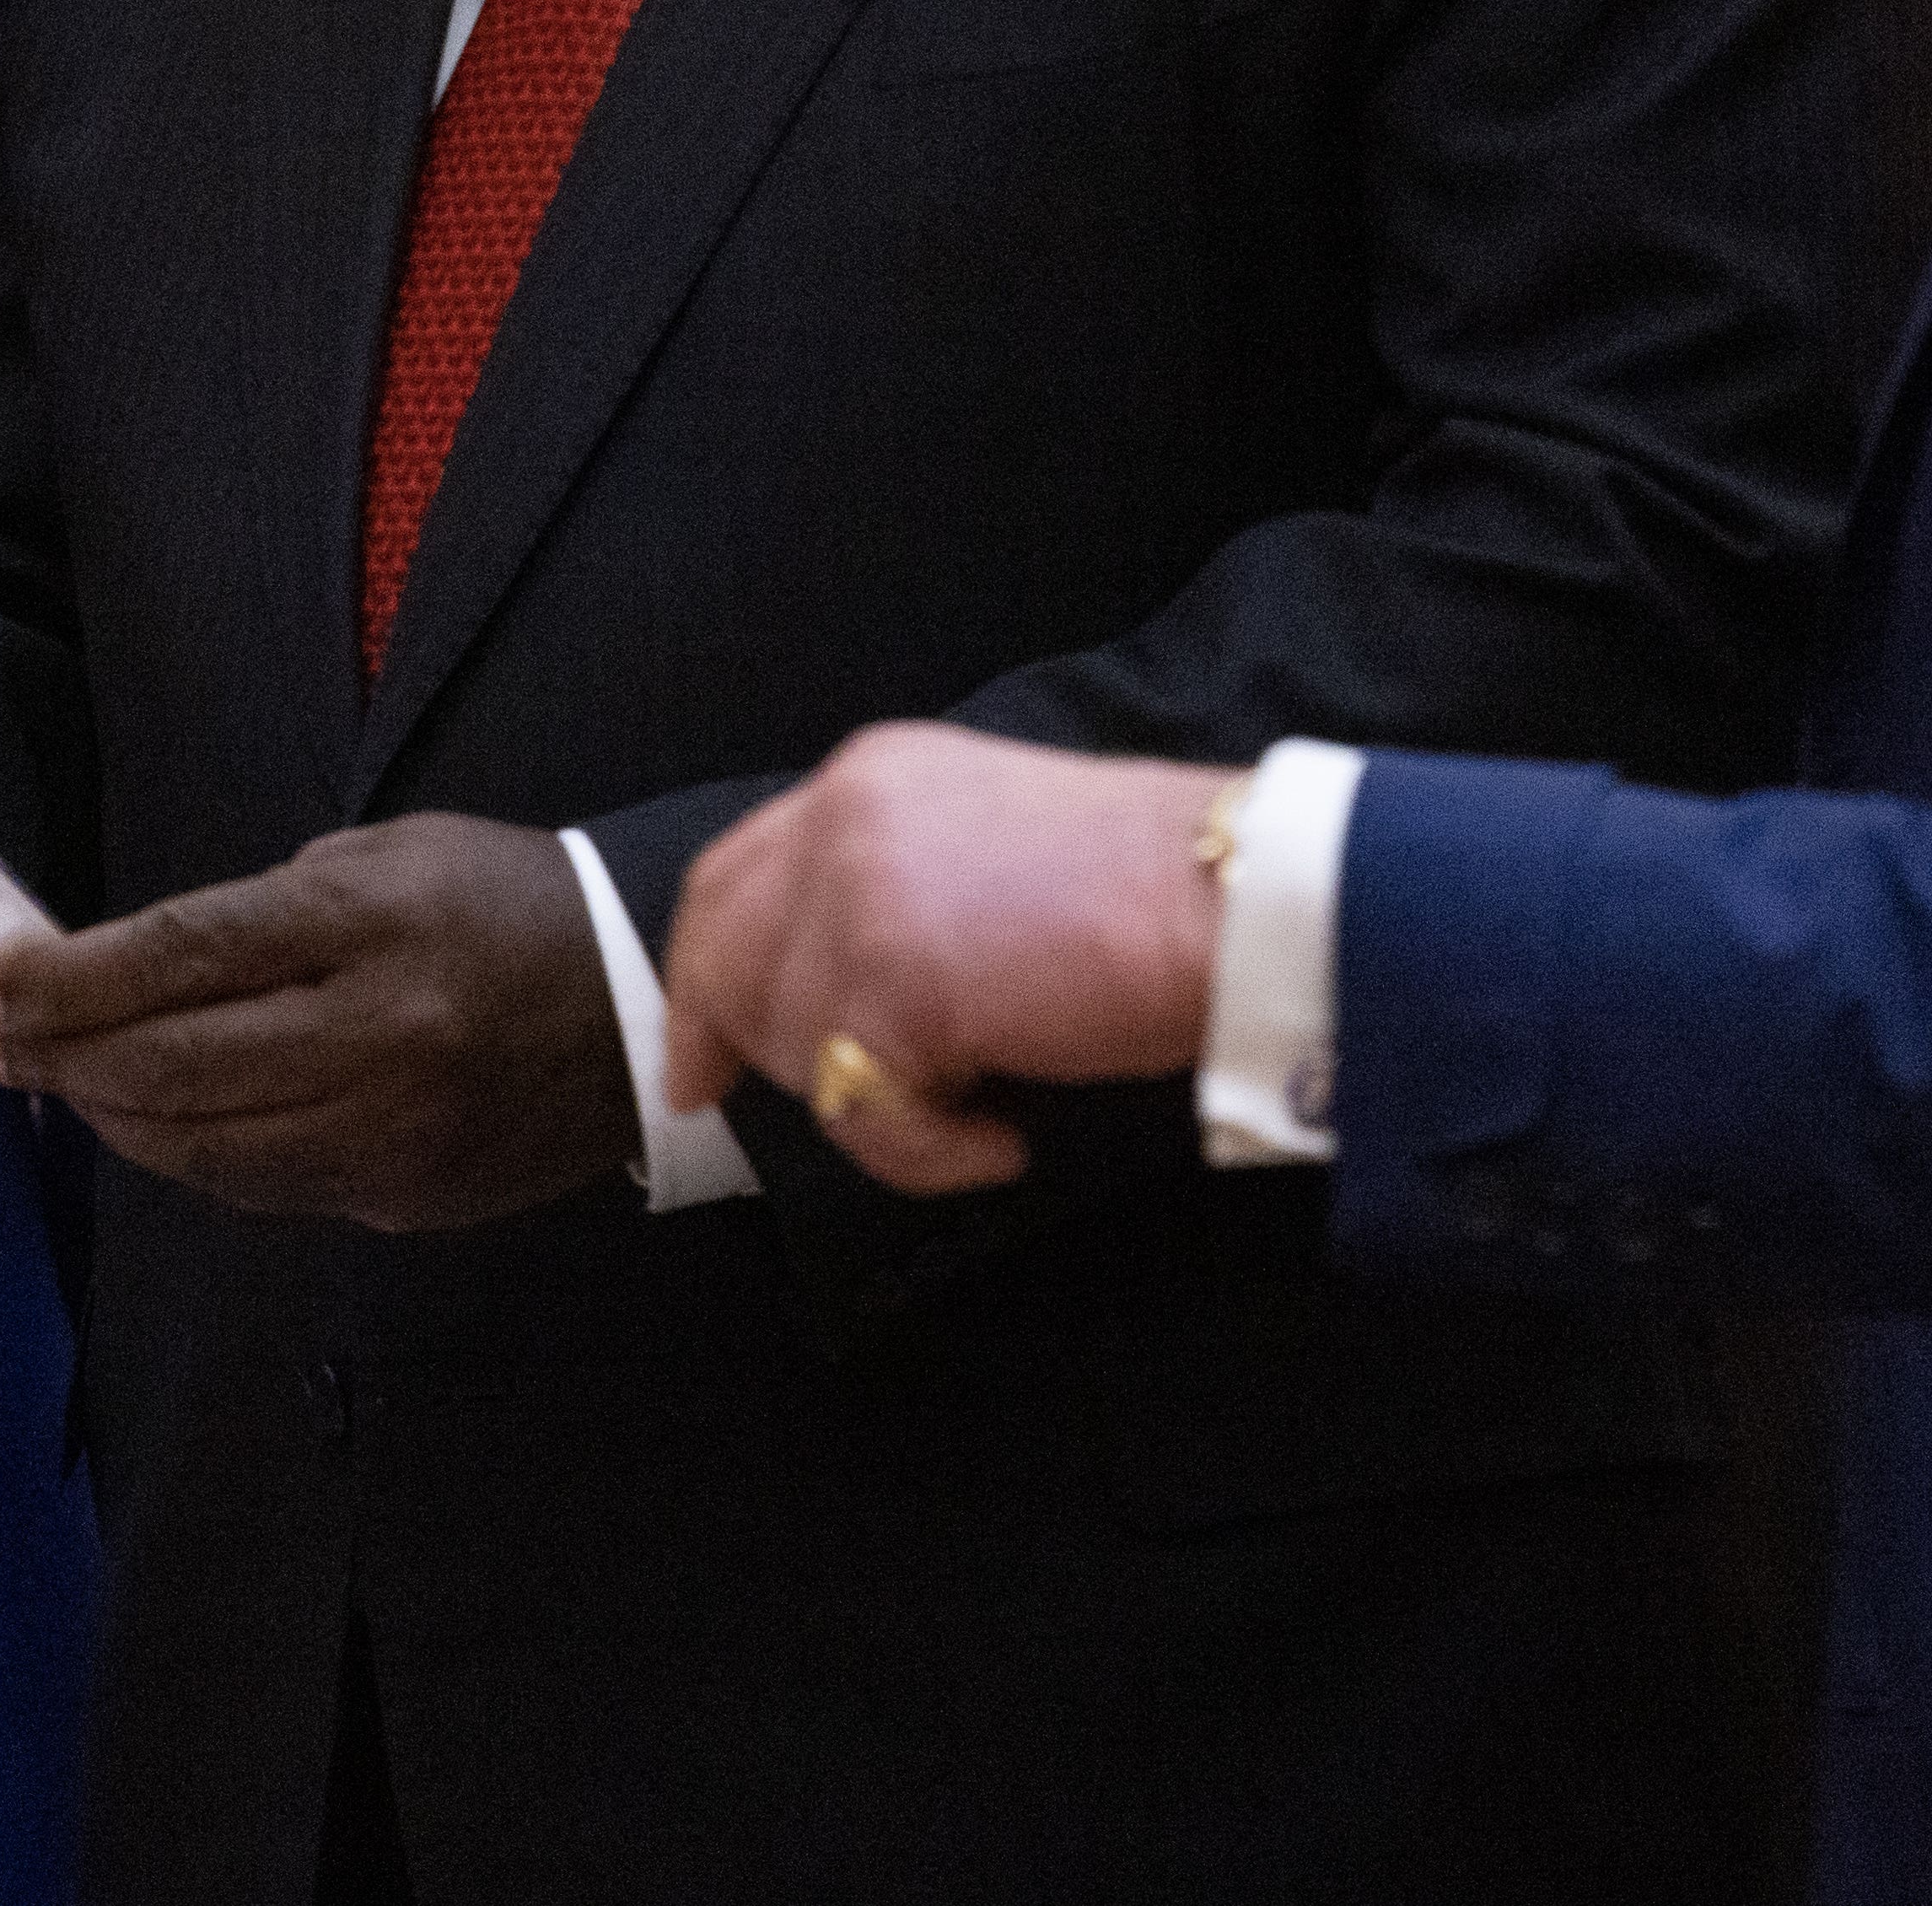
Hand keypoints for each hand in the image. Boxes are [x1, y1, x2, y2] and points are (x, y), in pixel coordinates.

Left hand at [0, 813, 626, 1230]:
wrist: (645, 998)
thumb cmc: (498, 901)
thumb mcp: (387, 855)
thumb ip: (262, 913)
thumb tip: (125, 977)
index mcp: (373, 922)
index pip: (180, 956)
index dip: (68, 979)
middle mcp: (380, 1037)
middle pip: (170, 1065)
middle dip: (59, 1055)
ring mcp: (393, 1134)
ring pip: (201, 1149)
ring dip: (110, 1116)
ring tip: (63, 1082)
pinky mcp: (404, 1198)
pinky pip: (263, 1187)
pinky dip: (193, 1154)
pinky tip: (158, 1122)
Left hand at [661, 725, 1227, 1196]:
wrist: (1234, 902)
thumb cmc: (1150, 892)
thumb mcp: (987, 848)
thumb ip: (895, 889)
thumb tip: (832, 990)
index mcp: (871, 778)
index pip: (731, 878)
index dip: (702, 974)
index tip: (696, 1059)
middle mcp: (845, 819)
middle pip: (726, 959)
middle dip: (753, 1052)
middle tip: (833, 1110)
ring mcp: (857, 899)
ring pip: (792, 1049)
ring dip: (882, 1106)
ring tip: (984, 1106)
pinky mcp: (886, 986)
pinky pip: (859, 1116)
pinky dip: (929, 1154)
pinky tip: (1003, 1136)